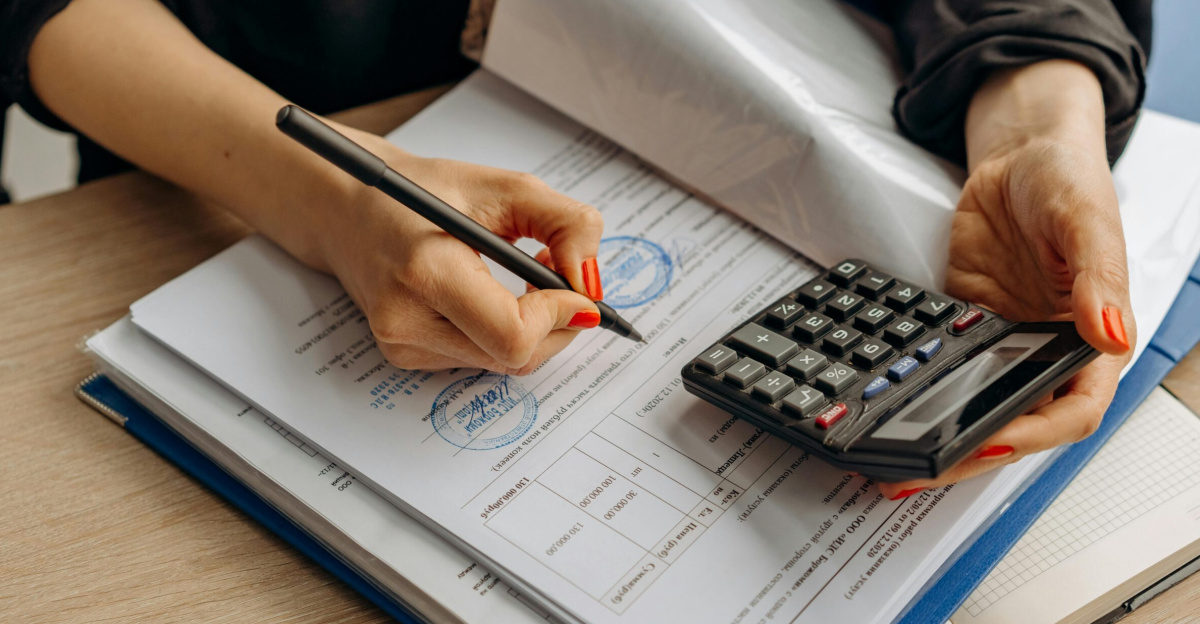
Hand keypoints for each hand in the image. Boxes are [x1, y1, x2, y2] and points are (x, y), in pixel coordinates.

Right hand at [309, 130, 605, 374]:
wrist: (349, 205)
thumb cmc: (425, 190)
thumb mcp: (505, 187)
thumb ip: (566, 226)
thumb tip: (592, 284)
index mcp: (426, 271)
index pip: (513, 334)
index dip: (559, 316)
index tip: (577, 290)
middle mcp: (407, 319)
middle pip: (516, 357)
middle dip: (556, 324)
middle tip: (559, 279)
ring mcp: (401, 344)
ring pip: (503, 363)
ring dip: (532, 329)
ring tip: (524, 281)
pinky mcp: (403, 356)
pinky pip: (480, 359)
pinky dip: (502, 333)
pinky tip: (491, 296)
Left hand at [878, 61, 1135, 499]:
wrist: (1018, 155)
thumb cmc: (1066, 180)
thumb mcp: (1086, 219)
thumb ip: (1097, 277)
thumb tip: (1109, 333)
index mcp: (1092, 340)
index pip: (1071, 411)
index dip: (1031, 435)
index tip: (988, 444)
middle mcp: (1048, 352)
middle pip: (1014, 423)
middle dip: (967, 455)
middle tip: (915, 473)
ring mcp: (1003, 345)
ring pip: (973, 407)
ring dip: (938, 437)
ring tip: (891, 463)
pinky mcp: (965, 329)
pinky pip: (941, 371)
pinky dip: (917, 395)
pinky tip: (886, 410)